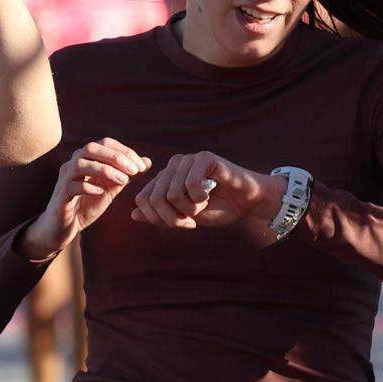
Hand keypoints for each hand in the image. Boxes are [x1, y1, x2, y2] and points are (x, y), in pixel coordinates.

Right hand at [21, 138, 149, 258]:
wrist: (64, 228)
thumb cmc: (87, 205)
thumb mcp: (111, 189)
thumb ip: (126, 175)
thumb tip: (147, 162)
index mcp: (86, 159)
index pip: (105, 144)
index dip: (125, 151)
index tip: (141, 166)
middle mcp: (72, 164)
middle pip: (91, 148)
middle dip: (115, 157)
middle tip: (134, 170)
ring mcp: (64, 179)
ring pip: (80, 164)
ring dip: (105, 170)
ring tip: (123, 181)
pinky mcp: (60, 197)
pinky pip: (71, 186)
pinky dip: (88, 187)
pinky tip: (101, 193)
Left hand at [129, 151, 280, 230]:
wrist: (249, 202)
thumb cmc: (219, 208)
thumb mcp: (186, 217)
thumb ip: (160, 215)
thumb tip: (133, 215)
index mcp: (165, 178)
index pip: (143, 199)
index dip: (158, 218)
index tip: (181, 224)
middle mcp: (172, 166)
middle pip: (154, 198)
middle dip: (173, 218)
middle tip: (192, 220)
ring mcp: (187, 160)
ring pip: (171, 193)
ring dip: (189, 208)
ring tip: (203, 204)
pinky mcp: (204, 158)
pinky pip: (190, 184)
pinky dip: (200, 197)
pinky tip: (211, 192)